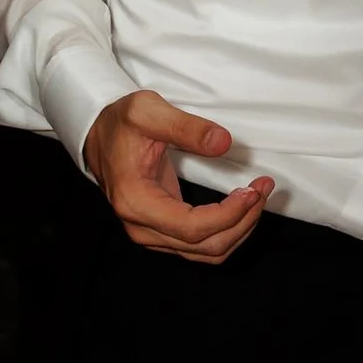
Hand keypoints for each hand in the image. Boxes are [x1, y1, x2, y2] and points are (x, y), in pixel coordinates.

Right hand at [83, 90, 273, 260]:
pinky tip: (244, 207)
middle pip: (206, 245)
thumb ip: (186, 127)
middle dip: (244, 220)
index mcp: (136, 201)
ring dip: (241, 228)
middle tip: (263, 187)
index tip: (252, 190)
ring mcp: (151, 235)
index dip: (229, 215)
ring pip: (208, 252)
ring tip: (259, 195)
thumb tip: (223, 143)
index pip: (192, 228)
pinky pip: (203, 246)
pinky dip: (229, 231)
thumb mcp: (148, 111)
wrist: (99, 136)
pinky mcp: (163, 233)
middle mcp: (141, 227)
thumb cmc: (120, 123)